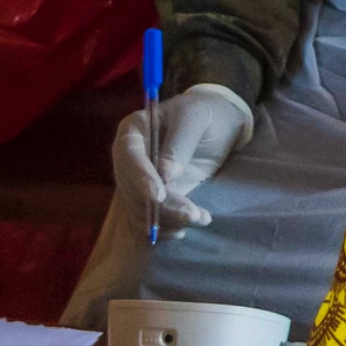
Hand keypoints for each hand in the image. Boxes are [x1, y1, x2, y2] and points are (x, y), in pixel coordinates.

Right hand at [114, 81, 253, 234]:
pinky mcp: (153, 198)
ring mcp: (140, 180)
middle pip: (132, 188)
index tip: (159, 196)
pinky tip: (184, 229)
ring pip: (142, 208)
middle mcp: (130, 158)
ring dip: (168, 219)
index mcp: (134, 130)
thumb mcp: (196, 119)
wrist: (218, 126)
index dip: (140, 177)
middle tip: (192, 214)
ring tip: (200, 218)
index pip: (127, 155)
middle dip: (161, 206)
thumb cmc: (204, 115)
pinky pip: (150, 218)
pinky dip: (166, 227)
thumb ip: (180, 143)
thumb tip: (165, 175)